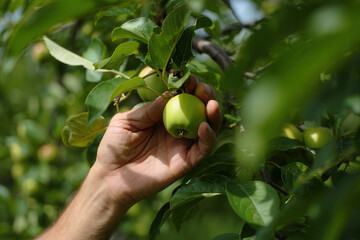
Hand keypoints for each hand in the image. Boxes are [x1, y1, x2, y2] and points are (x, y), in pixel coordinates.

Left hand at [94, 76, 221, 206]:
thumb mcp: (127, 121)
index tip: (190, 78)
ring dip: (213, 115)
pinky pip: (203, 149)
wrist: (110, 178)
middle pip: (200, 110)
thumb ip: (148, 109)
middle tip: (204, 89)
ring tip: (212, 104)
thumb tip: (170, 94)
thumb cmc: (114, 147)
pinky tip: (203, 126)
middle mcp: (177, 128)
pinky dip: (208, 137)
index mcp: (162, 116)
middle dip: (206, 97)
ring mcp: (182, 145)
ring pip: (208, 128)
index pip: (182, 98)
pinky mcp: (186, 162)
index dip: (188, 87)